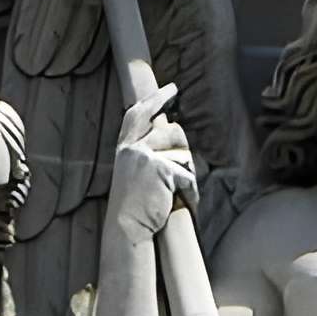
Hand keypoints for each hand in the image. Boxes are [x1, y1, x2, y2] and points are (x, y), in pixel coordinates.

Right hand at [107, 84, 199, 240]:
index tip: (170, 88)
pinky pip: (188, 175)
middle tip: (181, 119)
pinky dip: (192, 191)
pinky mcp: (162, 170)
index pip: (138, 115)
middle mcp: (133, 148)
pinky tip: (188, 201)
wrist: (126, 226)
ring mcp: (147, 157)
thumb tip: (170, 133)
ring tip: (179, 189)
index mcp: (124, 148)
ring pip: (183, 153)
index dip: (155, 99)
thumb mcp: (132, 172)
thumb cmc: (133, 204)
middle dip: (178, 130)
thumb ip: (144, 152)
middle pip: (168, 128)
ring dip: (187, 171)